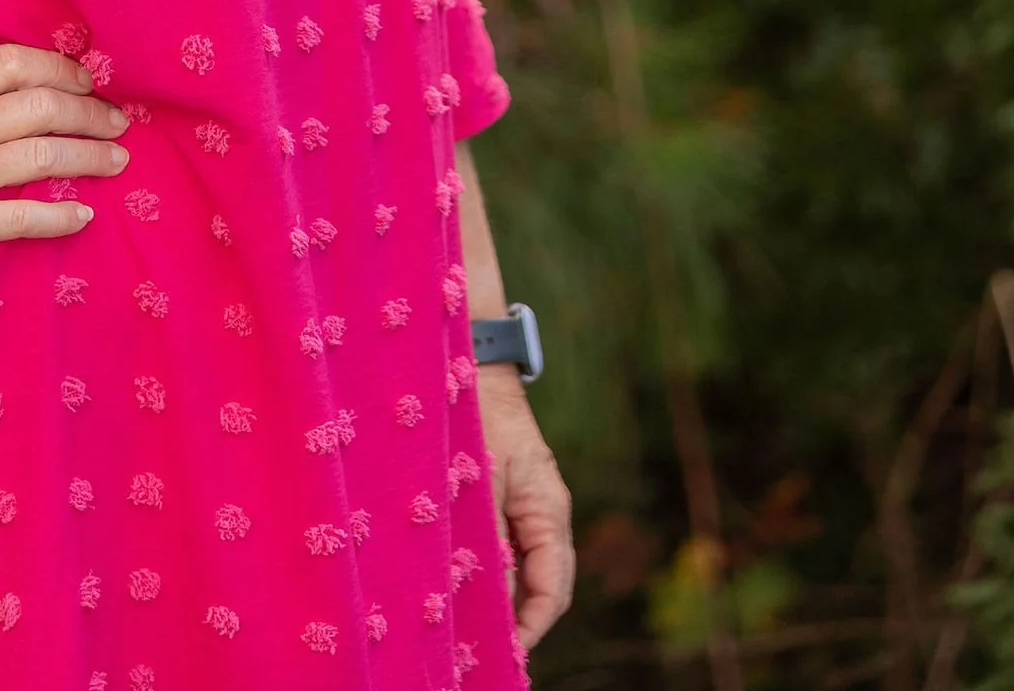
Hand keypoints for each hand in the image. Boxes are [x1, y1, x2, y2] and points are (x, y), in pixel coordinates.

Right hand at [0, 42, 129, 294]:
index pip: (9, 64)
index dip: (56, 67)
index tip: (83, 77)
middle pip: (39, 107)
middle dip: (88, 111)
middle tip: (118, 119)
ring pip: (40, 157)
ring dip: (87, 156)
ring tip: (118, 160)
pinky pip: (19, 219)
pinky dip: (58, 216)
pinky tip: (85, 215)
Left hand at [478, 369, 574, 654]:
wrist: (468, 362)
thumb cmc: (477, 417)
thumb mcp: (483, 482)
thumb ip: (490, 538)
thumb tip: (491, 597)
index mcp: (550, 511)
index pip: (554, 588)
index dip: (533, 626)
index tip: (508, 651)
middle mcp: (544, 514)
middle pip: (541, 585)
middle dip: (517, 620)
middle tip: (482, 649)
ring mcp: (524, 506)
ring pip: (520, 568)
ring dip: (499, 596)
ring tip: (468, 626)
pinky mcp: (503, 497)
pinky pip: (503, 545)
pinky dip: (487, 569)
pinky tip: (458, 581)